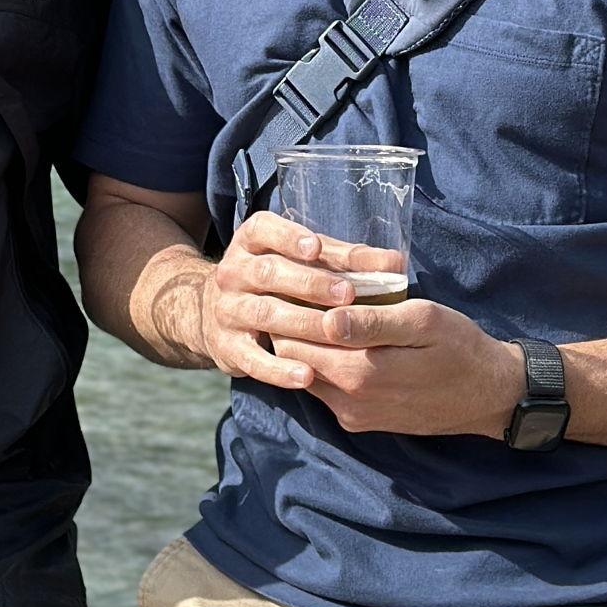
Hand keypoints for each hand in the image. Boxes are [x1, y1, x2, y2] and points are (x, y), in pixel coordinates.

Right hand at [198, 211, 365, 393]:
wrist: (212, 312)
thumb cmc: (275, 280)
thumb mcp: (296, 260)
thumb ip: (341, 258)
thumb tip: (394, 262)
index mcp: (250, 242)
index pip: (264, 231)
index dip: (289, 237)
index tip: (316, 247)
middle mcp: (234, 272)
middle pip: (269, 273)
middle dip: (308, 283)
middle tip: (346, 293)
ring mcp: (228, 310)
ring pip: (264, 314)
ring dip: (302, 323)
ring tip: (334, 331)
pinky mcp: (229, 346)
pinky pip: (253, 359)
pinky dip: (279, 369)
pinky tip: (308, 376)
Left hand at [272, 294, 525, 438]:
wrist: (490, 395)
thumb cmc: (460, 347)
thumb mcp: (424, 322)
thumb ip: (374, 323)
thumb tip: (326, 319)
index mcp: (360, 374)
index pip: (293, 339)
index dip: (288, 306)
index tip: (293, 277)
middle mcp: (348, 402)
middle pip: (292, 357)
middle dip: (290, 322)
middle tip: (299, 286)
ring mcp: (353, 415)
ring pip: (305, 373)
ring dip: (305, 342)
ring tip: (318, 306)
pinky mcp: (360, 420)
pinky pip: (324, 388)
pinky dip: (322, 360)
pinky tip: (338, 335)